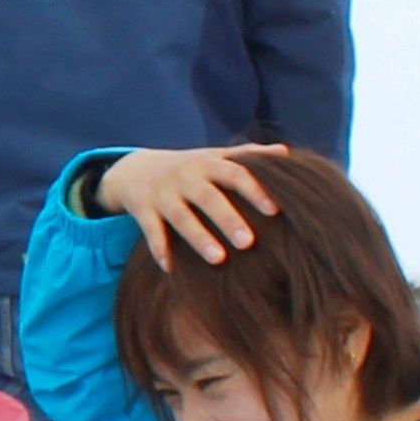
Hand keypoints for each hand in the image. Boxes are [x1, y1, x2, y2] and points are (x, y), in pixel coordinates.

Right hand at [98, 144, 292, 267]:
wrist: (134, 170)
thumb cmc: (189, 168)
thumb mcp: (214, 156)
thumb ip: (248, 154)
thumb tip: (285, 153)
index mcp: (208, 163)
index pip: (235, 173)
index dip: (254, 190)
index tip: (274, 210)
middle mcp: (185, 177)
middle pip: (208, 197)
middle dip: (227, 219)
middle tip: (248, 243)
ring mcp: (163, 194)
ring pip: (181, 217)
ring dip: (199, 237)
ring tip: (218, 259)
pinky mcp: (143, 210)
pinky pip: (151, 231)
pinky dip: (159, 249)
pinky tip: (170, 268)